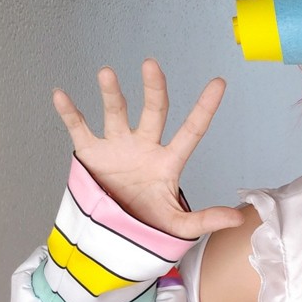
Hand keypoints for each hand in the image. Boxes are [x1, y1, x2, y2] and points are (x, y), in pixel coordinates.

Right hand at [52, 59, 243, 238]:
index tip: (219, 82)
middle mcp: (144, 146)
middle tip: (152, 66)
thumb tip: (240, 218)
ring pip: (116, 113)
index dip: (205, 108)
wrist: (114, 236)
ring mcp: (117, 147)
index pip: (192, 130)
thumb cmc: (150, 225)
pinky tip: (61, 95)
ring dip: (112, 94)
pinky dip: (69, 112)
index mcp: (168, 161)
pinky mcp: (91, 153)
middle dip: (154, 89)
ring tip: (107, 74)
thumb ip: (206, 219)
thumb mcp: (179, 226)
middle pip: (153, 112)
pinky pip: (79, 128)